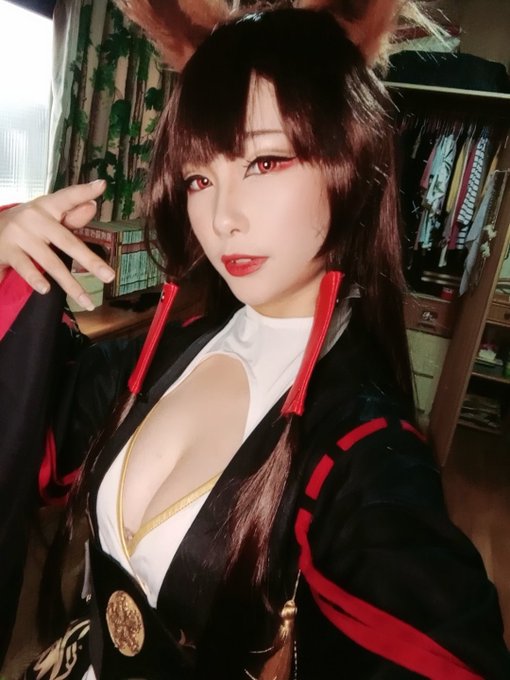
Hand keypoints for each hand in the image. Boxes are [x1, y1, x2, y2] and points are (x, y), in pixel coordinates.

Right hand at [0, 180, 114, 309]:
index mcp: (46, 207)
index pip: (67, 197)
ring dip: (70, 284)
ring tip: (86, 300)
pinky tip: (46, 290)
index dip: (83, 192)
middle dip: (90, 261)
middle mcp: (34, 218)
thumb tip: (93, 206)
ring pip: (51, 262)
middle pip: (67, 241)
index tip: (101, 185)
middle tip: (109, 276)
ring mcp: (20, 234)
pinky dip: (35, 279)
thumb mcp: (46, 217)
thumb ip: (70, 215)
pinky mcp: (8, 250)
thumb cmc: (25, 227)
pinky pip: (25, 267)